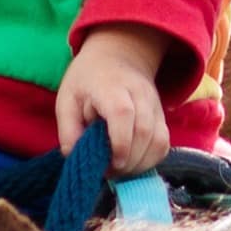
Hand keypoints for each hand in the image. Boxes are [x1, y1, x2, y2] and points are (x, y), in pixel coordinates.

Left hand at [55, 27, 177, 179]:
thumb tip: (74, 157)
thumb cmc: (87, 80)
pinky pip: (164, 143)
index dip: (120, 143)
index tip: (110, 165)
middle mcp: (140, 96)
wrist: (119, 56)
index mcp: (111, 89)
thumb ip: (68, 129)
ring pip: (159, 140)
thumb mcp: (66, 98)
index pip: (123, 115)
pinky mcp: (162, 116)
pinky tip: (133, 164)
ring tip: (120, 171)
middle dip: (128, 161)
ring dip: (141, 164)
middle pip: (144, 132)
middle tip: (109, 173)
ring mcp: (155, 106)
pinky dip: (151, 160)